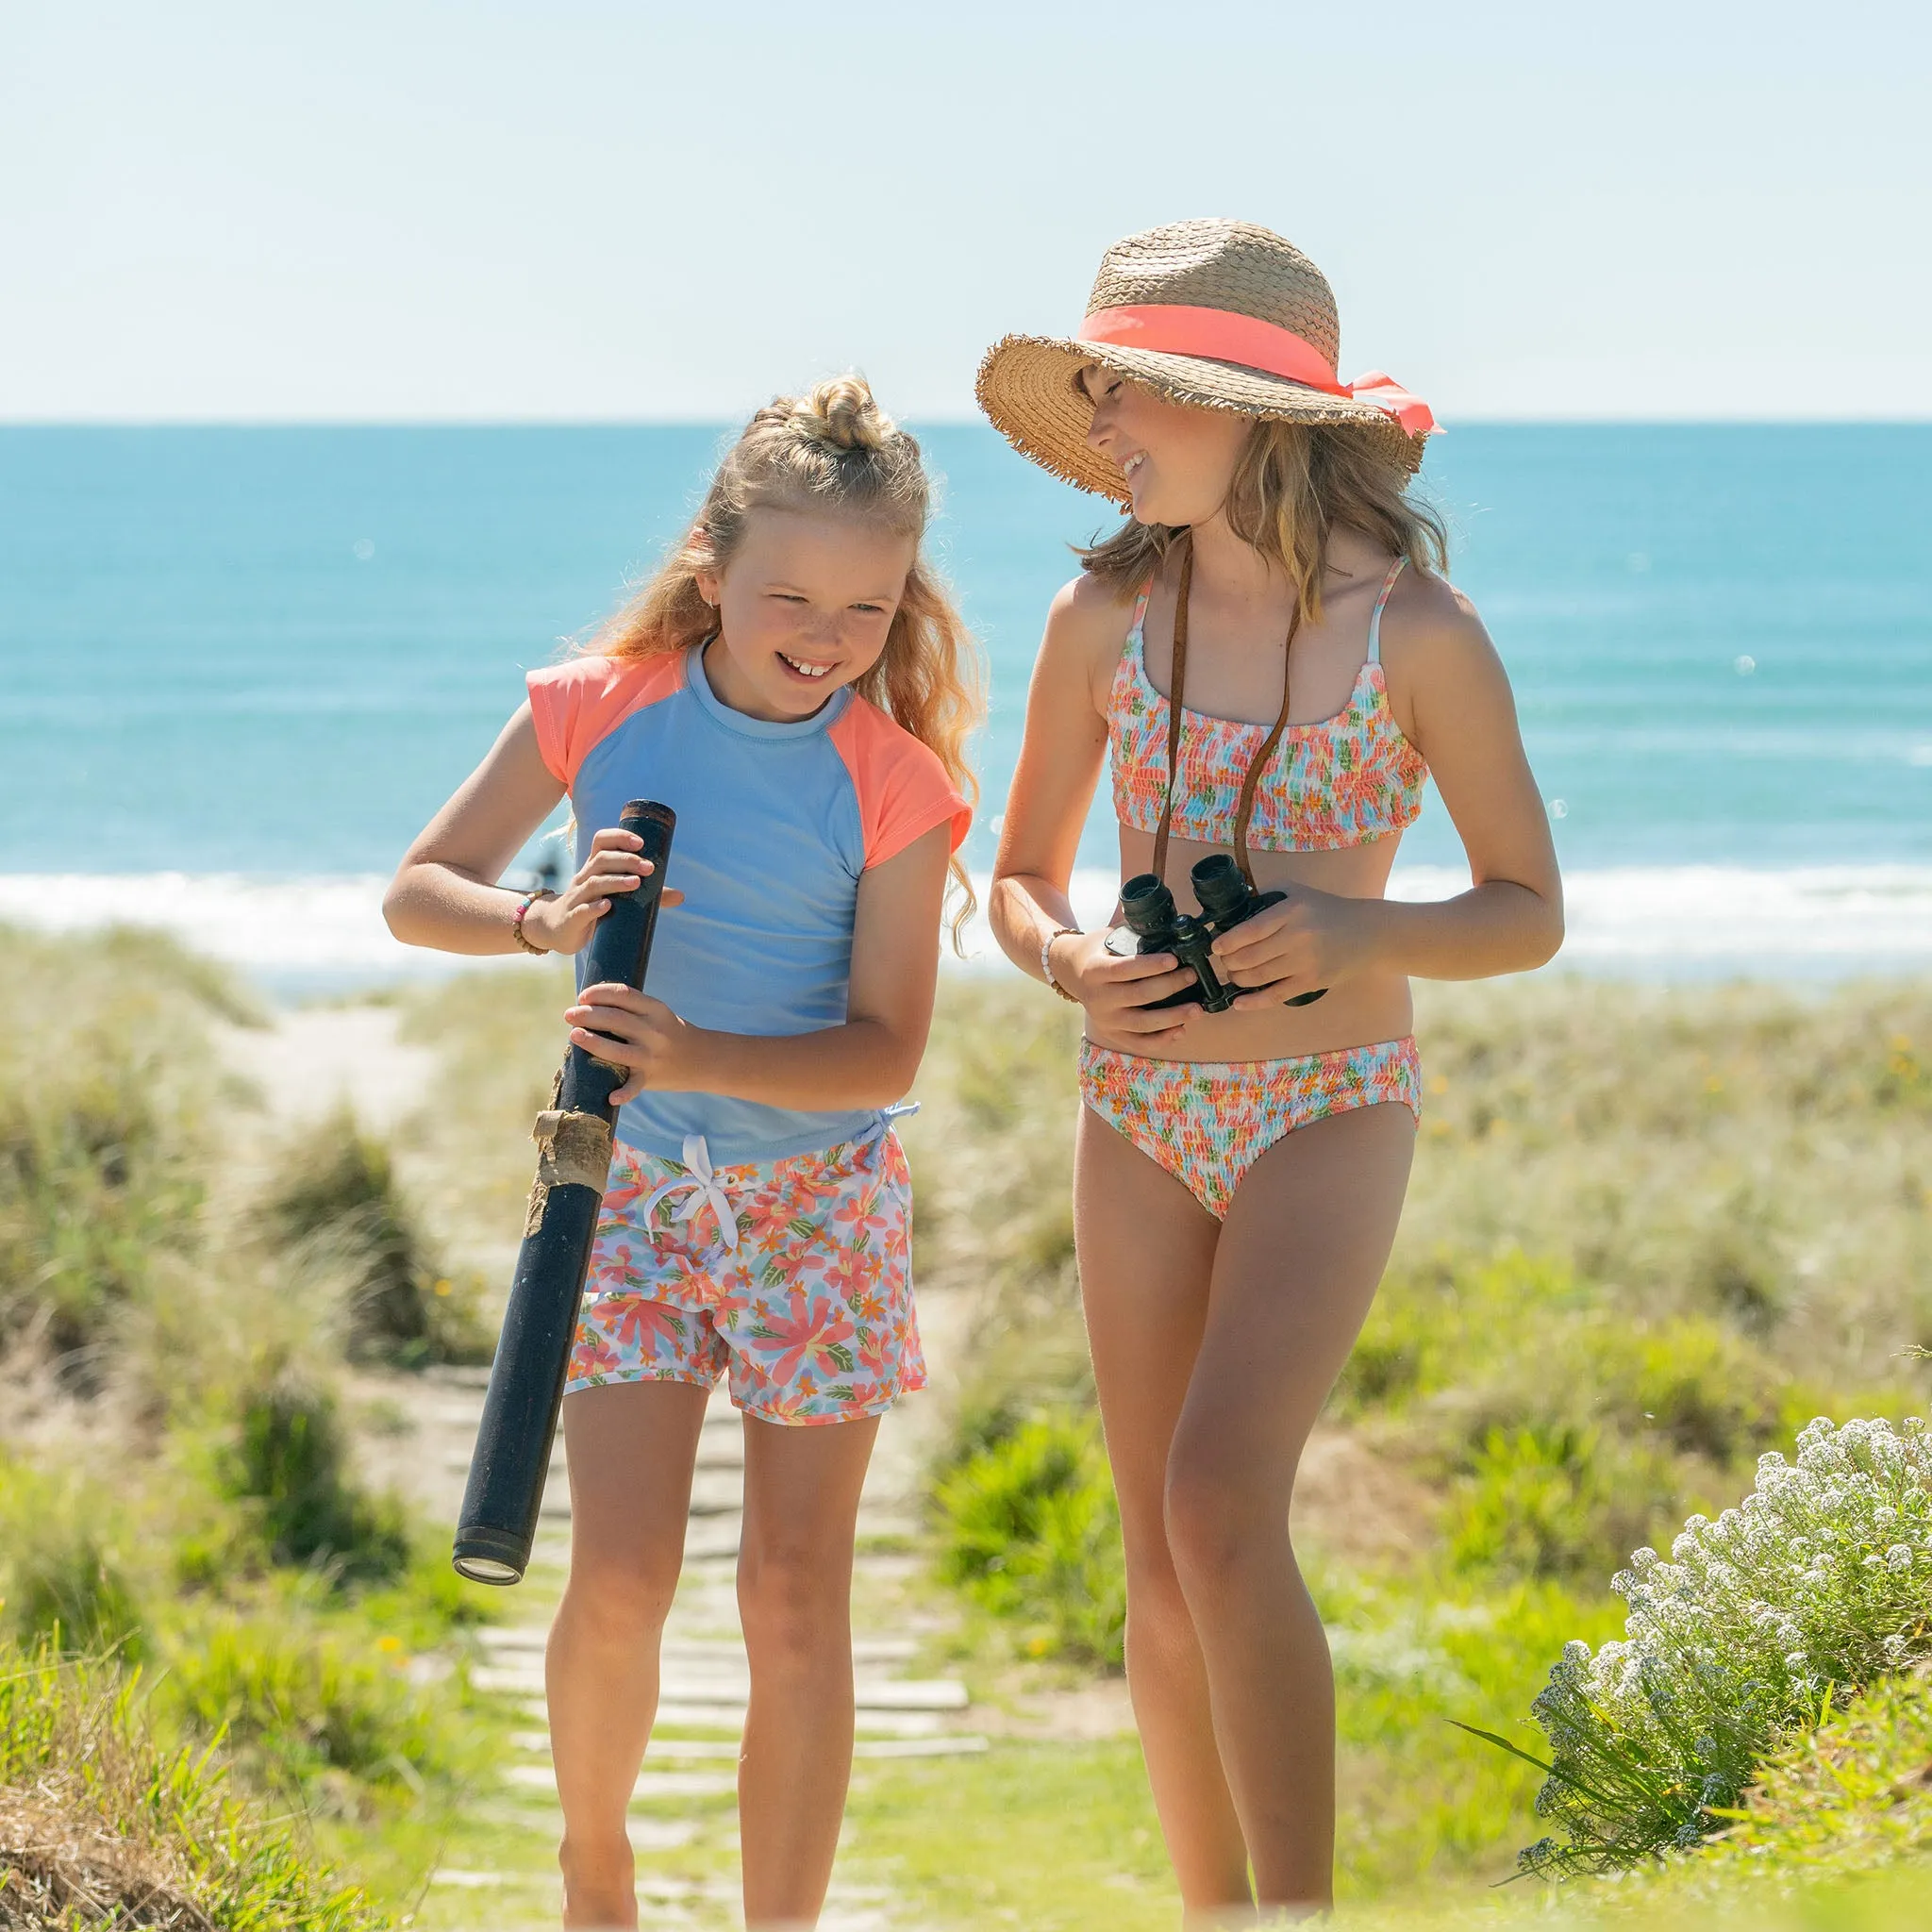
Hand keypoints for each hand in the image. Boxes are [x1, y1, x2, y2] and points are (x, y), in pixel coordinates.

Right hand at [523, 828, 682, 956]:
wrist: (557, 929)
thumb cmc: (592, 906)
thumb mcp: (617, 897)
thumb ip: (647, 896)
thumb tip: (681, 896)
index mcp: (594, 867)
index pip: (601, 841)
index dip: (619, 837)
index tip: (641, 843)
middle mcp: (584, 877)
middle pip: (601, 860)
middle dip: (626, 860)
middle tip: (649, 868)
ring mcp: (576, 897)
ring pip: (594, 883)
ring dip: (615, 881)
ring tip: (636, 883)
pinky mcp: (573, 919)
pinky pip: (582, 910)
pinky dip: (595, 908)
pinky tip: (608, 907)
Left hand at [565, 984, 710, 1102]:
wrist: (702, 1059)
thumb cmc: (669, 1032)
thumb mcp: (656, 1013)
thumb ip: (630, 1009)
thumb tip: (587, 1005)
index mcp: (655, 1009)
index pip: (622, 994)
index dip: (598, 993)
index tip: (582, 996)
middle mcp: (653, 1032)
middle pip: (614, 1019)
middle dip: (587, 1014)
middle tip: (569, 1014)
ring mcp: (651, 1056)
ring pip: (616, 1050)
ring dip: (592, 1042)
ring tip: (574, 1035)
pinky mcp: (649, 1078)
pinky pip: (634, 1088)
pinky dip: (623, 1094)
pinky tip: (610, 1097)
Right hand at [1049, 929, 1197, 1046]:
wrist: (1071, 972)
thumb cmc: (1099, 951)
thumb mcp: (1108, 937)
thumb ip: (1134, 936)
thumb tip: (1171, 929)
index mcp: (1095, 971)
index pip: (1125, 969)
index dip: (1151, 966)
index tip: (1174, 959)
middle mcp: (1098, 998)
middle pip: (1139, 996)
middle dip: (1171, 986)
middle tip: (1192, 976)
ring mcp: (1105, 1020)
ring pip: (1143, 1024)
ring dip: (1173, 1018)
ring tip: (1197, 1010)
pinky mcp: (1112, 1034)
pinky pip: (1140, 1043)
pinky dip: (1162, 1039)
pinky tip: (1181, 1030)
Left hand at [1210, 886, 1380, 1009]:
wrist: (1368, 933)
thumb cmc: (1328, 910)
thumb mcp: (1298, 892)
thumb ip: (1268, 895)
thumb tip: (1235, 905)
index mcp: (1292, 911)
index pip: (1251, 930)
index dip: (1228, 941)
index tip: (1216, 947)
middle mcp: (1297, 937)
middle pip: (1250, 956)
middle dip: (1229, 962)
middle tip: (1224, 962)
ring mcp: (1305, 962)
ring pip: (1258, 976)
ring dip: (1238, 979)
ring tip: (1233, 975)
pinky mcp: (1311, 982)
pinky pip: (1275, 996)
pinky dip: (1253, 1002)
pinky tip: (1238, 1003)